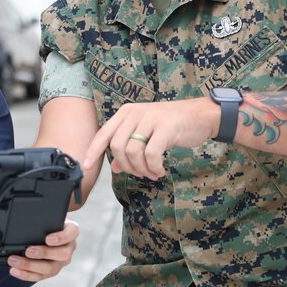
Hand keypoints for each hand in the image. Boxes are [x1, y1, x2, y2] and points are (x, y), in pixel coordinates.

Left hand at [6, 220, 78, 281]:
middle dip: (44, 253)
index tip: (48, 239)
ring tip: (14, 261)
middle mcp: (68, 248)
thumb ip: (43, 218)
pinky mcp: (51, 271)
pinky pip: (39, 276)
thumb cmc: (48, 223)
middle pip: (62, 254)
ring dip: (30, 265)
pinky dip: (26, 274)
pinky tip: (15, 270)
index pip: (71, 233)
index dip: (61, 237)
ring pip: (49, 268)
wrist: (49, 233)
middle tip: (28, 251)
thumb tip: (25, 218)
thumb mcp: (49, 217)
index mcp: (70, 231)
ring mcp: (61, 262)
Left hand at [82, 98, 217, 179]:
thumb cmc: (172, 125)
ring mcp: (149, 118)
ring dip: (141, 169)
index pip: (103, 134)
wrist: (201, 115)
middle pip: (117, 147)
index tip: (85, 167)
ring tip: (151, 174)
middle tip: (140, 174)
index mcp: (126, 113)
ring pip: (132, 152)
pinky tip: (160, 171)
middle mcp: (135, 113)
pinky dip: (154, 167)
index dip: (93, 151)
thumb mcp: (146, 133)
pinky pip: (151, 154)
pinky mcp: (165, 127)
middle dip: (126, 167)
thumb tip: (114, 167)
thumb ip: (128, 147)